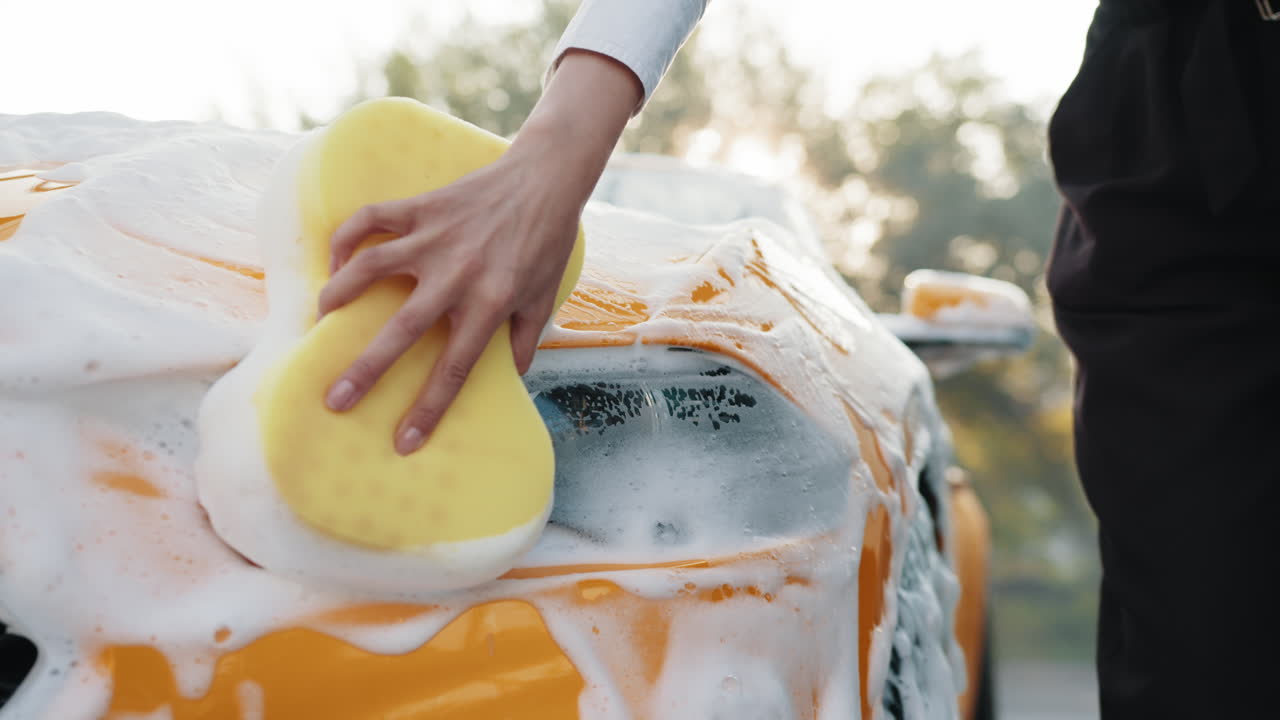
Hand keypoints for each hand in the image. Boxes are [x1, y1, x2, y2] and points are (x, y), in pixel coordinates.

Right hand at [318, 50, 642, 454]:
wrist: (546, 179)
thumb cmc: (546, 242)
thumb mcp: (543, 298)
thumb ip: (525, 340)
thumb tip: (513, 379)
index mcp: (491, 303)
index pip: (455, 368)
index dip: (429, 408)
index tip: (404, 442)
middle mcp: (458, 274)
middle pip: (402, 330)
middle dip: (365, 370)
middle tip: (333, 401)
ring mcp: (435, 237)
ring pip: (371, 268)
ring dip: (339, 295)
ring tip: (321, 321)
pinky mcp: (422, 206)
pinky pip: (370, 220)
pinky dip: (345, 239)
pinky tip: (334, 263)